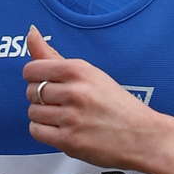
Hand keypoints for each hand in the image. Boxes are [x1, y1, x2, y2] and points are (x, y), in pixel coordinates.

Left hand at [21, 26, 160, 168]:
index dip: (35, 77)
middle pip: (31, 91)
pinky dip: (44, 131)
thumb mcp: (90, 74)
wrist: (143, 136)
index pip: (32, 69)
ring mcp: (71, 117)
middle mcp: (74, 92)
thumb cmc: (117, 105)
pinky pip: (36, 131)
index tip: (46, 82)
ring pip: (33, 112)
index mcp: (79, 70)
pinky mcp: (69, 141)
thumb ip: (55, 56)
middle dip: (41, 98)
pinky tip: (60, 129)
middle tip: (62, 103)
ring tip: (63, 117)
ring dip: (43, 116)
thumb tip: (31, 32)